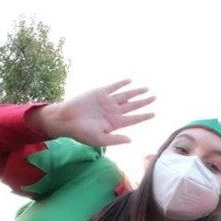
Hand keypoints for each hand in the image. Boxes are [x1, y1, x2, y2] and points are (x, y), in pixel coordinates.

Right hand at [32, 79, 155, 147]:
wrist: (65, 120)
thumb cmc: (81, 133)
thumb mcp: (99, 140)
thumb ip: (115, 140)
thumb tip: (131, 140)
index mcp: (114, 123)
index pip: (133, 119)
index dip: (144, 116)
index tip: (154, 114)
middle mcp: (113, 111)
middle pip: (132, 106)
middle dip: (144, 102)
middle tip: (154, 97)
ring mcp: (107, 101)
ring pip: (125, 95)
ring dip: (136, 92)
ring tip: (146, 89)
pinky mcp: (99, 93)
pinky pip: (113, 87)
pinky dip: (121, 84)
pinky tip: (130, 81)